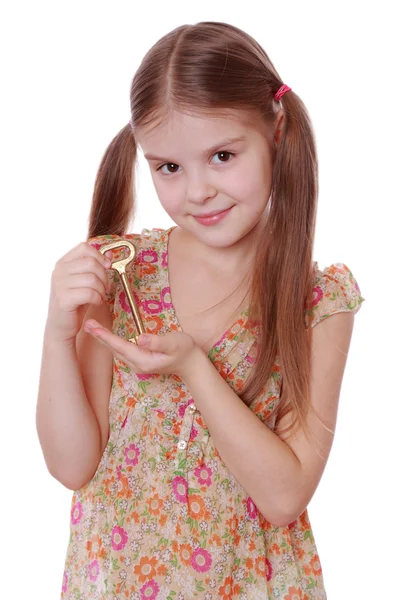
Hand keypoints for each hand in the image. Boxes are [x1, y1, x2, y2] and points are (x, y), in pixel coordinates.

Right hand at [45, 241, 113, 342]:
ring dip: (102, 290)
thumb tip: (110, 253)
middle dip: (104, 276)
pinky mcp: (63, 299)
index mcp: (63, 263)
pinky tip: (95, 303)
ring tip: (100, 297)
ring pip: (92, 279)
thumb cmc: (76, 302)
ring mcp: (59, 285)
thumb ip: (97, 266)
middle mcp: (59, 271)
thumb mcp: (87, 282)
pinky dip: (97, 299)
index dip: (100, 256)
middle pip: (91, 263)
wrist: (61, 325)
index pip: (84, 247)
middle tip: (105, 288)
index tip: (107, 267)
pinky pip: (89, 293)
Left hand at [84, 319, 201, 379]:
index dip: (105, 336)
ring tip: (92, 327)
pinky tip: (105, 335)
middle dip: (99, 336)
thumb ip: (157, 342)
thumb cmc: (185, 350)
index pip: (120, 346)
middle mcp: (137, 364)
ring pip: (116, 351)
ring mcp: (137, 364)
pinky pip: (121, 350)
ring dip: (103, 339)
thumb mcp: (174, 343)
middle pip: (114, 349)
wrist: (191, 364)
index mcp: (143, 360)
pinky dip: (111, 342)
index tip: (92, 327)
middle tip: (86, 323)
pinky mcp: (139, 360)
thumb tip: (141, 339)